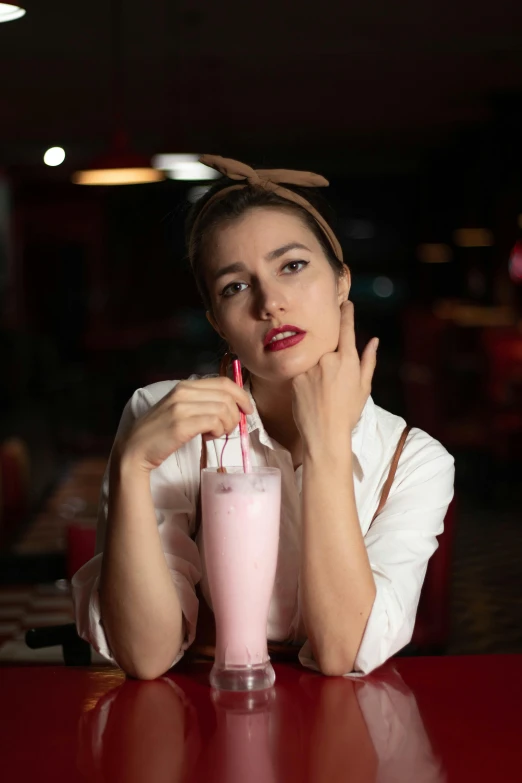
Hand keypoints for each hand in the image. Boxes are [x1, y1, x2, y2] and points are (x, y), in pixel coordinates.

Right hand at [115, 377, 253, 472]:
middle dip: (236, 414)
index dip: (241, 395)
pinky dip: (218, 431)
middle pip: (227, 395)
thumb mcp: (179, 409)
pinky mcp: (181, 424)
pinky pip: (214, 422)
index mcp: (184, 386)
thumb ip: (201, 403)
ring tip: (217, 434)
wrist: (135, 449)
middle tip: (229, 428)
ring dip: (227, 425)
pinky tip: (209, 437)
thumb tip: (231, 406)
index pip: (223, 382)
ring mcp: (181, 407)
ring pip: (223, 409)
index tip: (247, 409)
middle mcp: (183, 392)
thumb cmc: (160, 433)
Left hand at [291, 301, 377, 454]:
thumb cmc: (348, 413)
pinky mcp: (295, 377)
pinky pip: (301, 372)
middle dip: (330, 358)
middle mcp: (327, 359)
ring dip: (317, 371)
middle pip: (327, 347)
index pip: (346, 329)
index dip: (346, 313)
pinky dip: (305, 380)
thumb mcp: (364, 388)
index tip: (345, 303)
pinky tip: (311, 397)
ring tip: (321, 394)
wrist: (324, 434)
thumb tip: (374, 341)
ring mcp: (310, 368)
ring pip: (313, 361)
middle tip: (332, 380)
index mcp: (348, 360)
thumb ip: (368, 361)